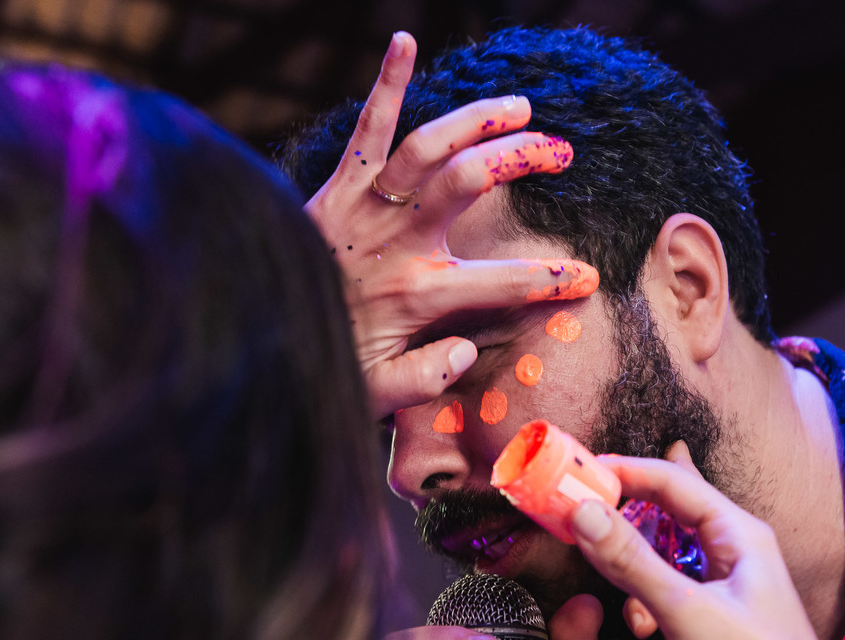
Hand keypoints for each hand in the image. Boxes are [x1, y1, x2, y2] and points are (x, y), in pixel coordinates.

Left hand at [305, 32, 598, 418]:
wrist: (257, 327)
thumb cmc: (325, 361)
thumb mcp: (377, 392)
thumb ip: (426, 378)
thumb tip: (468, 352)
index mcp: (418, 293)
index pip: (502, 283)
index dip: (551, 280)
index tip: (587, 278)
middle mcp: (397, 241)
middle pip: (469, 182)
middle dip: (521, 160)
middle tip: (560, 153)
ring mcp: (367, 206)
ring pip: (428, 146)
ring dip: (477, 119)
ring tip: (521, 107)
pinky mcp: (339, 186)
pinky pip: (365, 129)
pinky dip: (384, 84)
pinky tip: (403, 41)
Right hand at [564, 443, 844, 639]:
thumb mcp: (684, 610)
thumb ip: (631, 560)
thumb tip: (583, 512)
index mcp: (740, 533)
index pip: (672, 482)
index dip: (624, 472)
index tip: (577, 473)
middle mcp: (734, 552)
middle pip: (667, 513)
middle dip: (625, 518)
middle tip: (579, 517)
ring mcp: (724, 587)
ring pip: (663, 556)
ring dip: (635, 571)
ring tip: (622, 596)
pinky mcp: (712, 621)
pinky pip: (666, 593)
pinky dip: (646, 604)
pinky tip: (642, 628)